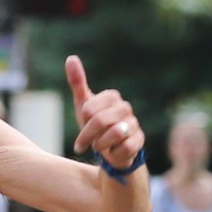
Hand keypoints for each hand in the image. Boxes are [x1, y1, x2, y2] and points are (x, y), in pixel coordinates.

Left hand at [66, 55, 145, 169]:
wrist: (110, 151)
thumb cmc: (95, 127)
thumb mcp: (83, 106)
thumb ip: (77, 83)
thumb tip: (71, 58)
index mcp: (112, 97)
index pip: (89, 109)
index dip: (83, 121)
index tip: (82, 125)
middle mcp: (125, 107)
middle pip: (100, 121)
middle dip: (87, 136)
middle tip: (81, 145)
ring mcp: (134, 124)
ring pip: (114, 134)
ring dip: (100, 144)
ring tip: (99, 146)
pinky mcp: (140, 140)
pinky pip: (125, 147)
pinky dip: (113, 153)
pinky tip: (113, 151)